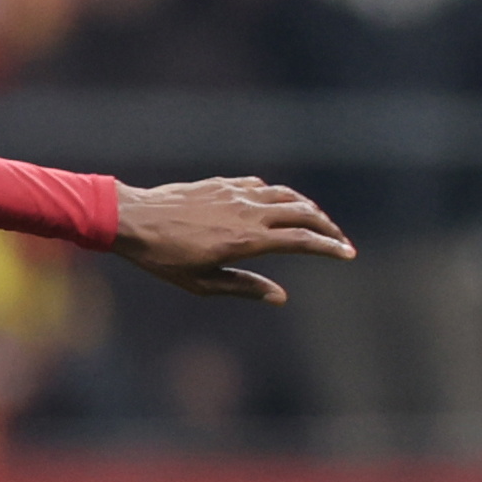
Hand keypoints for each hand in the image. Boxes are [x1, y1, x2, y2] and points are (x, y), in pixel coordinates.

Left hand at [113, 177, 353, 302]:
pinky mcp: (225, 184)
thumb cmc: (163, 258)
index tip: (348, 254)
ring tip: (318, 222)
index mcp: (247, 240)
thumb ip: (244, 287)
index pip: (302, 240)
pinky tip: (280, 205)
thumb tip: (280, 297)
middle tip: (340, 240)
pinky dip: (280, 196)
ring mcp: (237, 194)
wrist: (134, 219)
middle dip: (328, 227)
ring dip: (309, 208)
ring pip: (287, 196)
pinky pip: (263, 187)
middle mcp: (248, 212)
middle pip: (304, 213)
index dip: (329, 247)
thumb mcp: (202, 283)